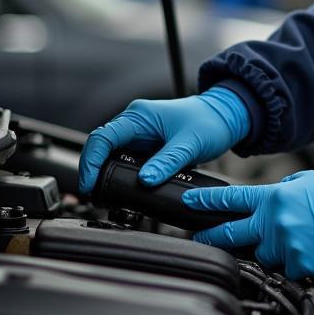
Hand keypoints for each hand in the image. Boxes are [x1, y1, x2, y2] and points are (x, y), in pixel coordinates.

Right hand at [78, 86, 249, 193]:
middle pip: (101, 147)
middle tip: (94, 197)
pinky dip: (120, 175)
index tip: (90, 184)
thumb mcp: (190, 144)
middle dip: (93, 172)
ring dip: (105, 175)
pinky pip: (125, 162)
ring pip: (111, 156)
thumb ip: (168, 162)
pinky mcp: (146, 148)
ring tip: (104, 198)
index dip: (92, 162)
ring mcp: (139, 136)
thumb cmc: (209, 122)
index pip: (103, 137)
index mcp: (139, 116)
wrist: (223, 118)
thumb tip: (146, 181)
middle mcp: (134, 124)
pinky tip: (121, 190)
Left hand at [183, 171, 313, 278]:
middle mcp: (274, 222)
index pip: (231, 200)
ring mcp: (285, 246)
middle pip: (231, 234)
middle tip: (199, 239)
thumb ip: (281, 190)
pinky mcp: (298, 265)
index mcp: (274, 198)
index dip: (205, 202)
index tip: (190, 202)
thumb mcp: (306, 181)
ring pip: (262, 256)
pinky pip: (285, 270)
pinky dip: (293, 263)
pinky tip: (310, 251)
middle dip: (211, 237)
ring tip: (296, 240)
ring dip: (271, 251)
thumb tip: (269, 199)